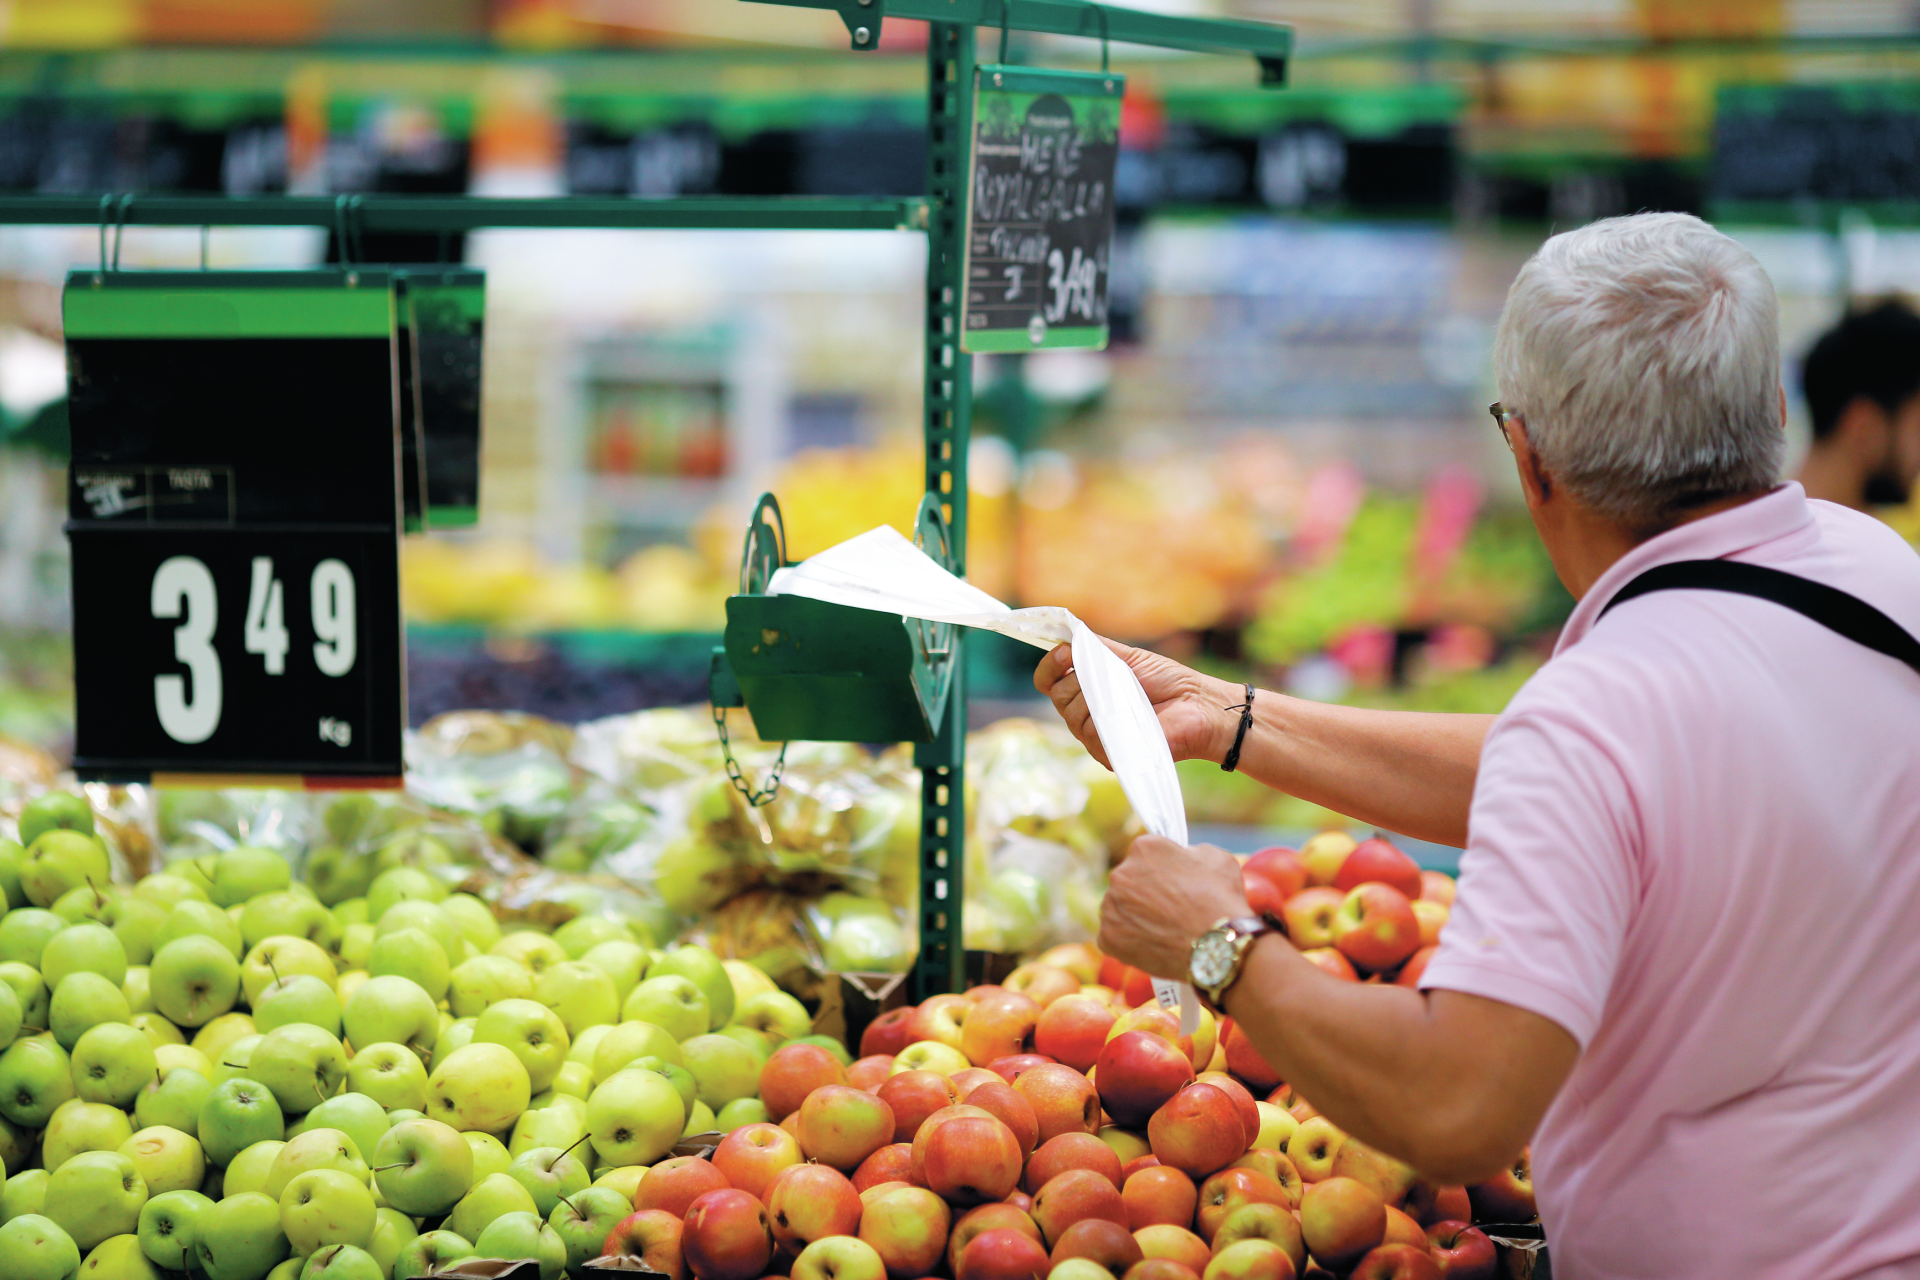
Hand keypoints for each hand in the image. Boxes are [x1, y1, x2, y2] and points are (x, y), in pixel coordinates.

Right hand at [1035, 639, 1237, 768]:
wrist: (1198, 705)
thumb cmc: (1168, 682)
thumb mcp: (1128, 657)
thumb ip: (1095, 648)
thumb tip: (1066, 635)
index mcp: (1088, 692)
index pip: (1049, 683)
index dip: (1048, 666)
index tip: (1063, 652)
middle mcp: (1086, 717)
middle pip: (1057, 697)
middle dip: (1075, 677)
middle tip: (1104, 672)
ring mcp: (1096, 738)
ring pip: (1071, 714)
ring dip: (1093, 694)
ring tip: (1122, 689)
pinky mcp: (1109, 754)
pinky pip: (1091, 732)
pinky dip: (1105, 714)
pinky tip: (1124, 708)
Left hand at [1099, 835, 1252, 980]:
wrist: (1217, 948)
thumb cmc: (1221, 900)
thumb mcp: (1216, 858)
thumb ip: (1192, 852)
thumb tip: (1184, 856)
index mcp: (1144, 848)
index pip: (1147, 854)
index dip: (1163, 869)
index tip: (1174, 882)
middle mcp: (1120, 873)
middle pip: (1129, 881)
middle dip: (1145, 892)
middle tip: (1168, 910)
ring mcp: (1111, 907)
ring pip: (1120, 909)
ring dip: (1135, 916)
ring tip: (1162, 931)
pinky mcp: (1108, 937)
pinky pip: (1114, 936)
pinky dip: (1129, 941)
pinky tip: (1152, 945)